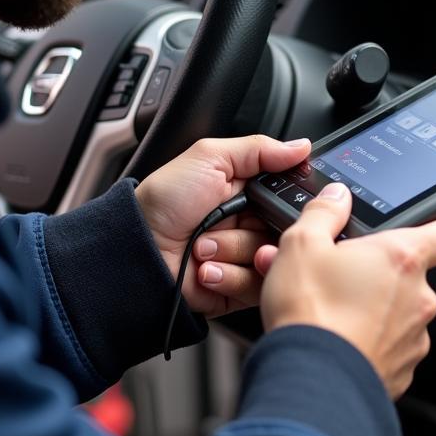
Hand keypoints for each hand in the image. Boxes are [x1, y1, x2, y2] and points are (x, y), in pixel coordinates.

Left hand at [135, 135, 311, 317]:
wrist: (136, 247)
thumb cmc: (164, 201)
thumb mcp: (209, 158)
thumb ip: (259, 150)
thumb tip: (300, 147)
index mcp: (250, 193)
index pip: (290, 197)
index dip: (289, 201)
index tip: (272, 201)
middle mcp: (251, 225)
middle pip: (284, 230)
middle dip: (251, 228)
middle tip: (226, 220)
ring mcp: (245, 258)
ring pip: (269, 258)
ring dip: (231, 251)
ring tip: (202, 246)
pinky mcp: (238, 288)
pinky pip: (256, 286)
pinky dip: (229, 276)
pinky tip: (205, 268)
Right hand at [257, 183, 435, 398]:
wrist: (310, 382)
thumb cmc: (311, 314)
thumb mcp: (301, 244)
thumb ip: (323, 213)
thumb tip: (336, 198)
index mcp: (402, 258)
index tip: (428, 230)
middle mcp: (419, 298)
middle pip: (410, 276)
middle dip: (375, 274)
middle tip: (336, 276)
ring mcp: (414, 339)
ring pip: (397, 314)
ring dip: (368, 309)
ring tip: (326, 311)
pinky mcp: (401, 372)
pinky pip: (387, 348)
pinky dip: (365, 343)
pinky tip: (334, 340)